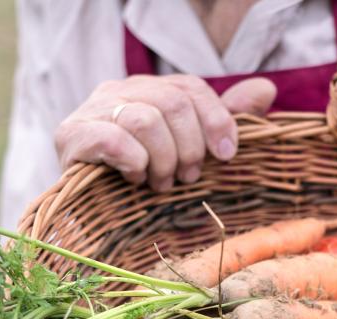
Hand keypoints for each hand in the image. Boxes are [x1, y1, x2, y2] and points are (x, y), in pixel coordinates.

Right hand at [54, 75, 275, 190]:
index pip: (188, 88)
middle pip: (170, 102)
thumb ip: (221, 119)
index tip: (227, 155)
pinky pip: (112, 139)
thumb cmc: (141, 180)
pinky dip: (134, 161)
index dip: (215, 118)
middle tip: (188, 178)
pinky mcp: (71, 136)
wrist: (84, 212)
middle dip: (189, 146)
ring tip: (160, 184)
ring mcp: (90, 111)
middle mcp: (117, 91)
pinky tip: (135, 178)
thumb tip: (265, 90)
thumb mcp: (186, 149)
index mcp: (146, 89)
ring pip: (144, 119)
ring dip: (162, 159)